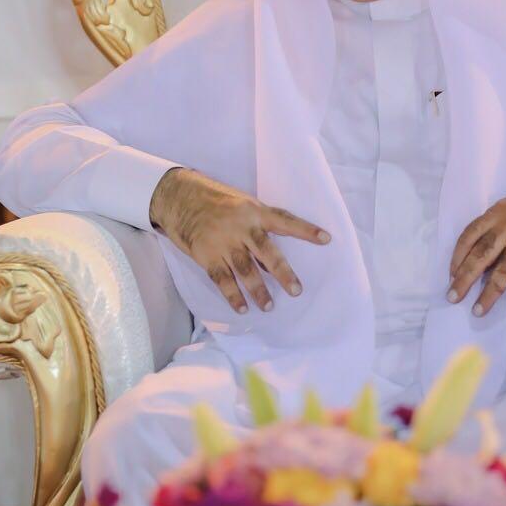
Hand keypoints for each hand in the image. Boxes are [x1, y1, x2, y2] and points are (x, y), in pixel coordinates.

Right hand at [149, 167, 331, 312]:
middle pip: (267, 252)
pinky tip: (242, 308)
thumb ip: (257, 224)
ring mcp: (223, 242)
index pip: (285, 220)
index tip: (326, 239)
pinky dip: (232, 296)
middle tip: (296, 291)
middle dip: (283, 273)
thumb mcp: (240, 203)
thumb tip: (272, 255)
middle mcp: (241, 227)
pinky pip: (222, 280)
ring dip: (258, 291)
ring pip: (245, 271)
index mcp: (254, 210)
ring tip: (269, 306)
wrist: (179, 197)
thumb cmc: (214, 199)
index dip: (306, 230)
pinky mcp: (206, 255)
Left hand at [447, 169, 505, 315]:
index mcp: (497, 214)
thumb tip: (480, 251)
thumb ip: (496, 225)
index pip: (469, 237)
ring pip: (503, 272)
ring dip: (489, 294)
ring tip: (478, 310)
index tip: (451, 274)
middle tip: (452, 297)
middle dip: (464, 280)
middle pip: (480, 257)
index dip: (457, 257)